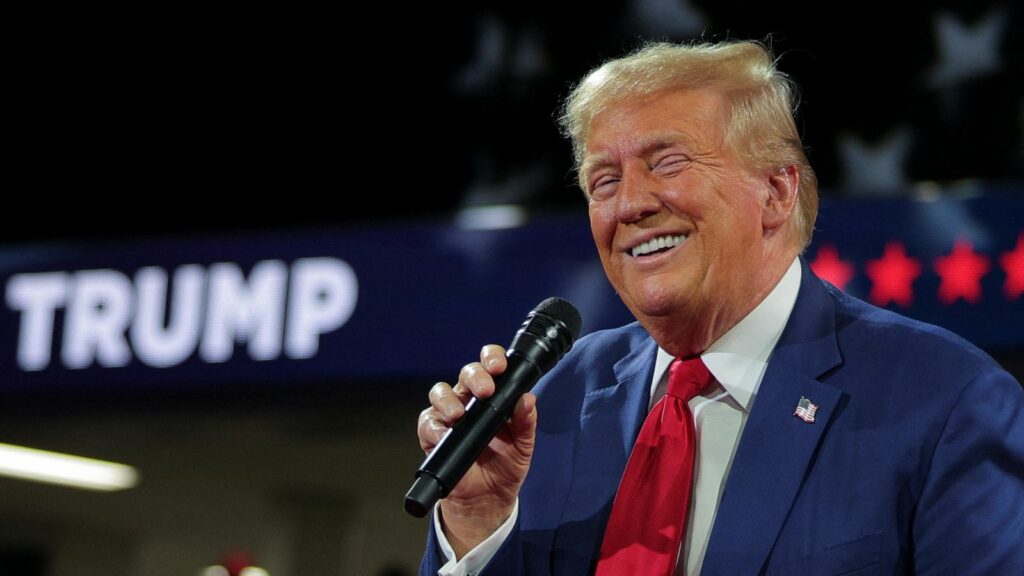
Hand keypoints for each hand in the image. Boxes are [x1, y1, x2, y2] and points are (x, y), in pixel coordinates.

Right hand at [417, 344, 537, 557]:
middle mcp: (470, 400)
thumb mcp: (523, 446)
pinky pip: (427, 422)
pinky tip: (444, 434)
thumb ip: (526, 422)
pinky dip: (434, 427)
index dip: (492, 358)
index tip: (499, 367)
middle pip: (466, 374)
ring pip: (441, 393)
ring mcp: (450, 416)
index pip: (490, 366)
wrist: (488, 499)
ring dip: (448, 399)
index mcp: (494, 396)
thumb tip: (528, 399)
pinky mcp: (433, 435)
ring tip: (458, 414)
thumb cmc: (506, 466)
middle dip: (475, 377)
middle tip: (485, 391)